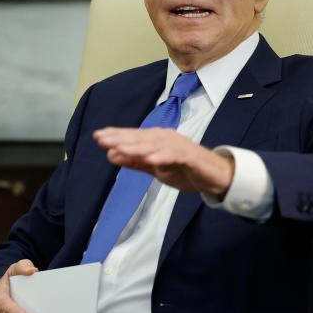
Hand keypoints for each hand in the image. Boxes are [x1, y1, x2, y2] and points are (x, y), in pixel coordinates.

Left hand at [93, 127, 234, 197]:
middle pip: (140, 137)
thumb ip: (135, 162)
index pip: (133, 137)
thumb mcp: (155, 168)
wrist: (215, 176)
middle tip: (102, 139)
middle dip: (120, 138)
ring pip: (154, 145)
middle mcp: (166, 138)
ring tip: (120, 148)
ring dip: (137, 147)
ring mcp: (178, 146)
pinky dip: (162, 157)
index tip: (97, 136)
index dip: (116, 136)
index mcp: (156, 140)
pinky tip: (151, 160)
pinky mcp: (190, 156)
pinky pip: (174, 155)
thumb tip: (112, 155)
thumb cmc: (185, 170)